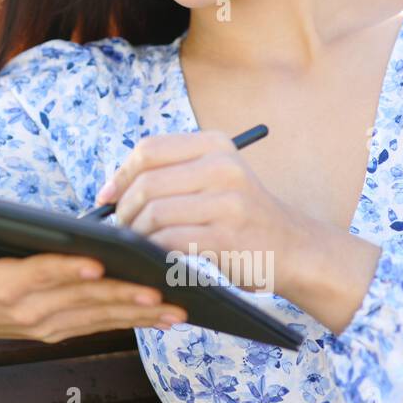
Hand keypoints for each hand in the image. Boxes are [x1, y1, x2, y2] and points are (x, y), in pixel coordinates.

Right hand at [0, 208, 187, 343]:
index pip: (38, 275)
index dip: (66, 270)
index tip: (97, 264)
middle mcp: (25, 311)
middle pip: (79, 300)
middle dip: (122, 294)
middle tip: (160, 286)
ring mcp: (42, 325)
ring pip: (97, 317)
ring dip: (137, 312)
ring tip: (175, 305)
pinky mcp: (55, 330)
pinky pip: (98, 326)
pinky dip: (131, 322)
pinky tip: (163, 316)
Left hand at [95, 130, 319, 299]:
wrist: (297, 249)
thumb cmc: (242, 217)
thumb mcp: (215, 178)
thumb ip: (171, 175)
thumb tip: (109, 191)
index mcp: (215, 144)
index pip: (149, 149)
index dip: (120, 174)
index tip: (106, 197)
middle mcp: (222, 166)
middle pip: (147, 182)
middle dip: (123, 209)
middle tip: (120, 229)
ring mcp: (227, 201)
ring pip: (154, 212)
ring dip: (135, 233)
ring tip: (135, 245)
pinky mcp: (227, 237)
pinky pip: (169, 241)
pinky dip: (152, 250)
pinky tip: (153, 257)